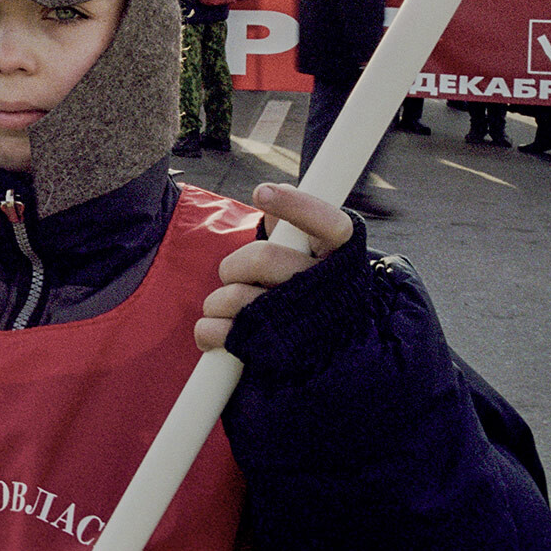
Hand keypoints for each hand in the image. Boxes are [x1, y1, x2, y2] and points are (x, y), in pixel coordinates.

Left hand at [194, 183, 352, 351]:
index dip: (297, 207)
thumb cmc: (313, 295)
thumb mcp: (314, 258)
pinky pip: (223, 333)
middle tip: (233, 275)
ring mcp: (305, 327)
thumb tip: (271, 194)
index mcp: (341, 259)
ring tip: (225, 307)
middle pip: (263, 259)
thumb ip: (292, 226)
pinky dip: (208, 330)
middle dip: (235, 265)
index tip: (261, 192)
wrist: (331, 358)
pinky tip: (212, 332)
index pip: (330, 224)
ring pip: (237, 297)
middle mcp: (328, 290)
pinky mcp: (277, 356)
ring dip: (218, 301)